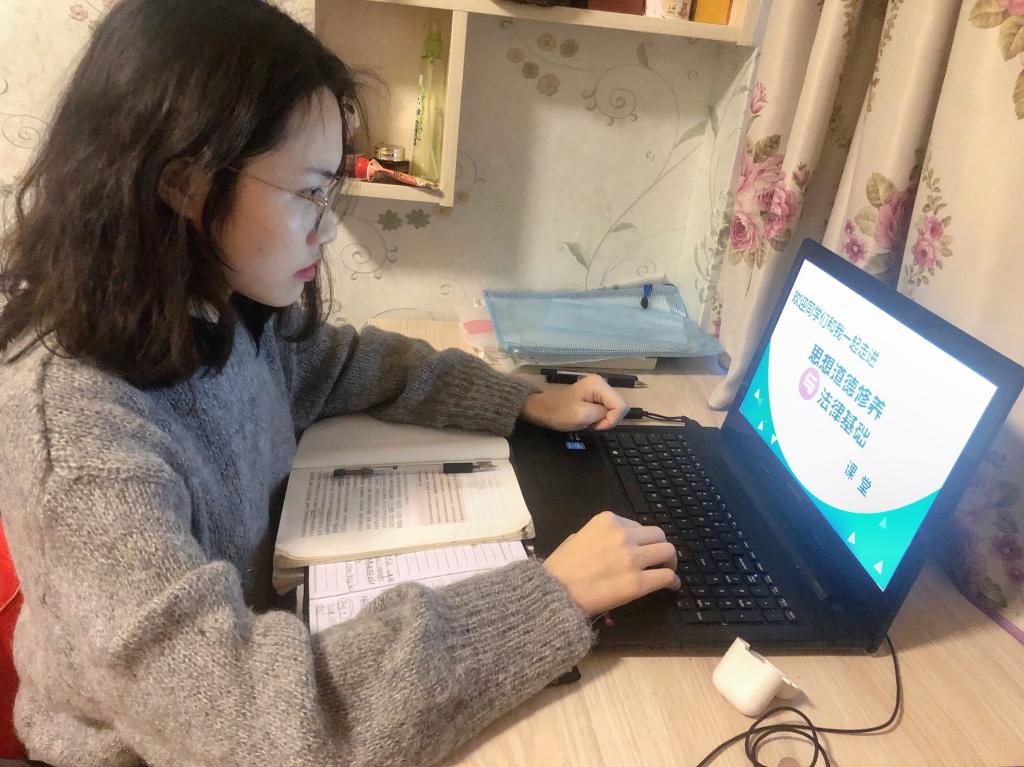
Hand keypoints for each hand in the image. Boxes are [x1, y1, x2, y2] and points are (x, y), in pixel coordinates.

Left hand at [520, 374, 627, 431]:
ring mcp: (598, 388)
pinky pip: (606, 408)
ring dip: (604, 419)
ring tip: (589, 421)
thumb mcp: (584, 415)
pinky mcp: (595, 394)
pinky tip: (589, 418)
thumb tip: (614, 414)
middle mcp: (602, 383)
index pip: (621, 405)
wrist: (543, 409)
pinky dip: (600, 416)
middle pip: (619, 406)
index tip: (597, 426)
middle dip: (608, 419)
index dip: (612, 420)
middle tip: (592, 424)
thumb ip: (604, 413)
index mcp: (599, 385)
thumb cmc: (560, 413)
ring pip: (614, 408)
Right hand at [542, 511, 679, 616]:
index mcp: (608, 521)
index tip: (642, 550)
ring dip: (670, 562)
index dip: (642, 540)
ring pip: (667, 552)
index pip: (638, 526)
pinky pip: (666, 577)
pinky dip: (672, 581)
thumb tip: (610, 544)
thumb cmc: (560, 567)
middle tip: (660, 560)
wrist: (555, 592)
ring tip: (667, 571)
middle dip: (660, 547)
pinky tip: (671, 586)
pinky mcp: (638, 582)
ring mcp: (632, 558)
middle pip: (658, 535)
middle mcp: (623, 535)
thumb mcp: (578, 538)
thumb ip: (599, 536)